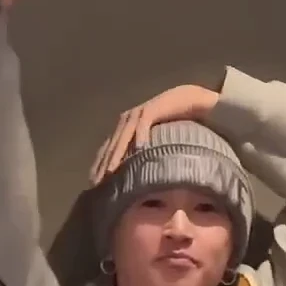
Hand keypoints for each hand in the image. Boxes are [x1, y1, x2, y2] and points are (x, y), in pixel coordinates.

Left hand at [88, 84, 221, 185]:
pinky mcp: (153, 108)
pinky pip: (144, 123)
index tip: (94, 184)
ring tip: (111, 172)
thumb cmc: (176, 123)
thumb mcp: (158, 143)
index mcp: (127, 128)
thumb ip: (148, 156)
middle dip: (103, 164)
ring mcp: (139, 113)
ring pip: (124, 136)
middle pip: (112, 145)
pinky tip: (139, 149)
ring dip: (117, 154)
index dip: (100, 165)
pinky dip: (141, 135)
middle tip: (96, 184)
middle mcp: (129, 120)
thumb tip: (143, 181)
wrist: (191, 100)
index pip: (109, 149)